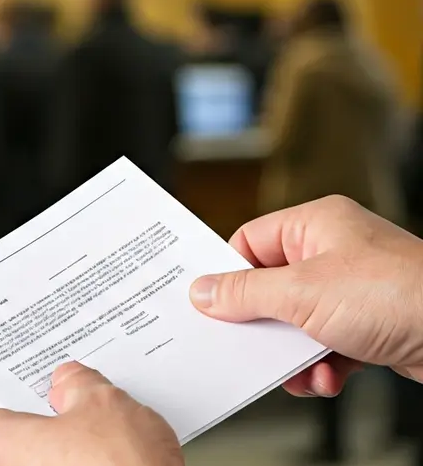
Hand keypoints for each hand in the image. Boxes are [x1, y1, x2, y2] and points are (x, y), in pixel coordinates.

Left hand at [0, 362, 182, 465]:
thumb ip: (76, 384)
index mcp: (0, 445)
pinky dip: (89, 464)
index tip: (43, 384)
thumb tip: (68, 382)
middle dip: (53, 419)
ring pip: (51, 459)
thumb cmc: (119, 465)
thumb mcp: (101, 402)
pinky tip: (117, 455)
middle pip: (25, 437)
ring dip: (74, 446)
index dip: (23, 394)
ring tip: (109, 428)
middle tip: (80, 400)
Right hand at [191, 195, 422, 396]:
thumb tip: (203, 292)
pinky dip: (321, 366)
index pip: (249, 242)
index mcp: (315, 224)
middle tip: (250, 344)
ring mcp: (354, 290)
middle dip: (264, 327)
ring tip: (300, 370)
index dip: (229, 274)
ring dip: (293, 355)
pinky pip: (326, 346)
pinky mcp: (370, 325)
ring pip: (296, 323)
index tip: (210, 304)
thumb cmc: (399, 294)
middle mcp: (334, 251)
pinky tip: (328, 377)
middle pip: (271, 288)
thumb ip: (244, 293)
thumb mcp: (302, 293)